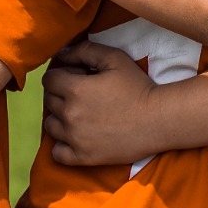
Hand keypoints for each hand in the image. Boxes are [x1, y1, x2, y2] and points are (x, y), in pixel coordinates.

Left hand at [43, 40, 162, 167]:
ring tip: (79, 115)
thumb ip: (84, 50)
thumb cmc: (137, 87)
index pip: (49, 79)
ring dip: (59, 118)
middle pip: (48, 100)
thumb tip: (61, 53)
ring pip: (50, 125)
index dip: (61, 74)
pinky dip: (61, 145)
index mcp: (75, 89)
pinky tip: (75, 137)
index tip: (77, 77)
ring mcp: (74, 138)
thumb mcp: (114, 58)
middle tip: (82, 94)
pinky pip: (57, 153)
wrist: (158, 120)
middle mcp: (69, 114)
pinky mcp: (83, 157)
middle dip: (60, 93)